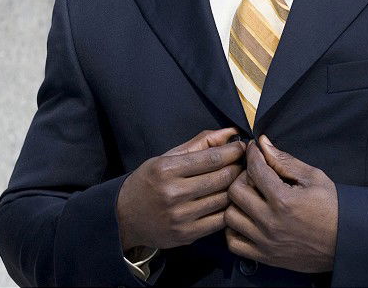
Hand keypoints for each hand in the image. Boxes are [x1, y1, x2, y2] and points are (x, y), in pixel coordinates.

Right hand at [116, 127, 245, 250]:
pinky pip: (220, 220)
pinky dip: (229, 209)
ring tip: (240, 181)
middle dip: (238, 168)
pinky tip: (229, 201)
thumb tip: (231, 132)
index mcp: (166, 169)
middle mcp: (172, 193)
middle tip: (244, 164)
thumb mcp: (167, 157)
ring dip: (236, 188)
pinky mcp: (186, 235)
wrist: (123, 218)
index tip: (243, 147)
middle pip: (222, 178)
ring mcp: (180, 217)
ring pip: (224, 199)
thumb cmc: (149, 181)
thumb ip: (201, 143)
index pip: (212, 158)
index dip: (234, 151)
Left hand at [224, 135, 338, 272]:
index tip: (253, 149)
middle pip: (235, 192)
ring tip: (251, 198)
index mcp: (283, 199)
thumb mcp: (313, 177)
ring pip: (230, 217)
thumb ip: (285, 161)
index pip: (255, 169)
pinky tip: (248, 219)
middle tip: (254, 175)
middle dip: (242, 177)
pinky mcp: (264, 256)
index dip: (252, 153)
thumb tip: (263, 144)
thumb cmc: (331, 206)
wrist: (344, 240)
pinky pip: (233, 243)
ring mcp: (265, 241)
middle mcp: (270, 221)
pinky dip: (234, 230)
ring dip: (237, 203)